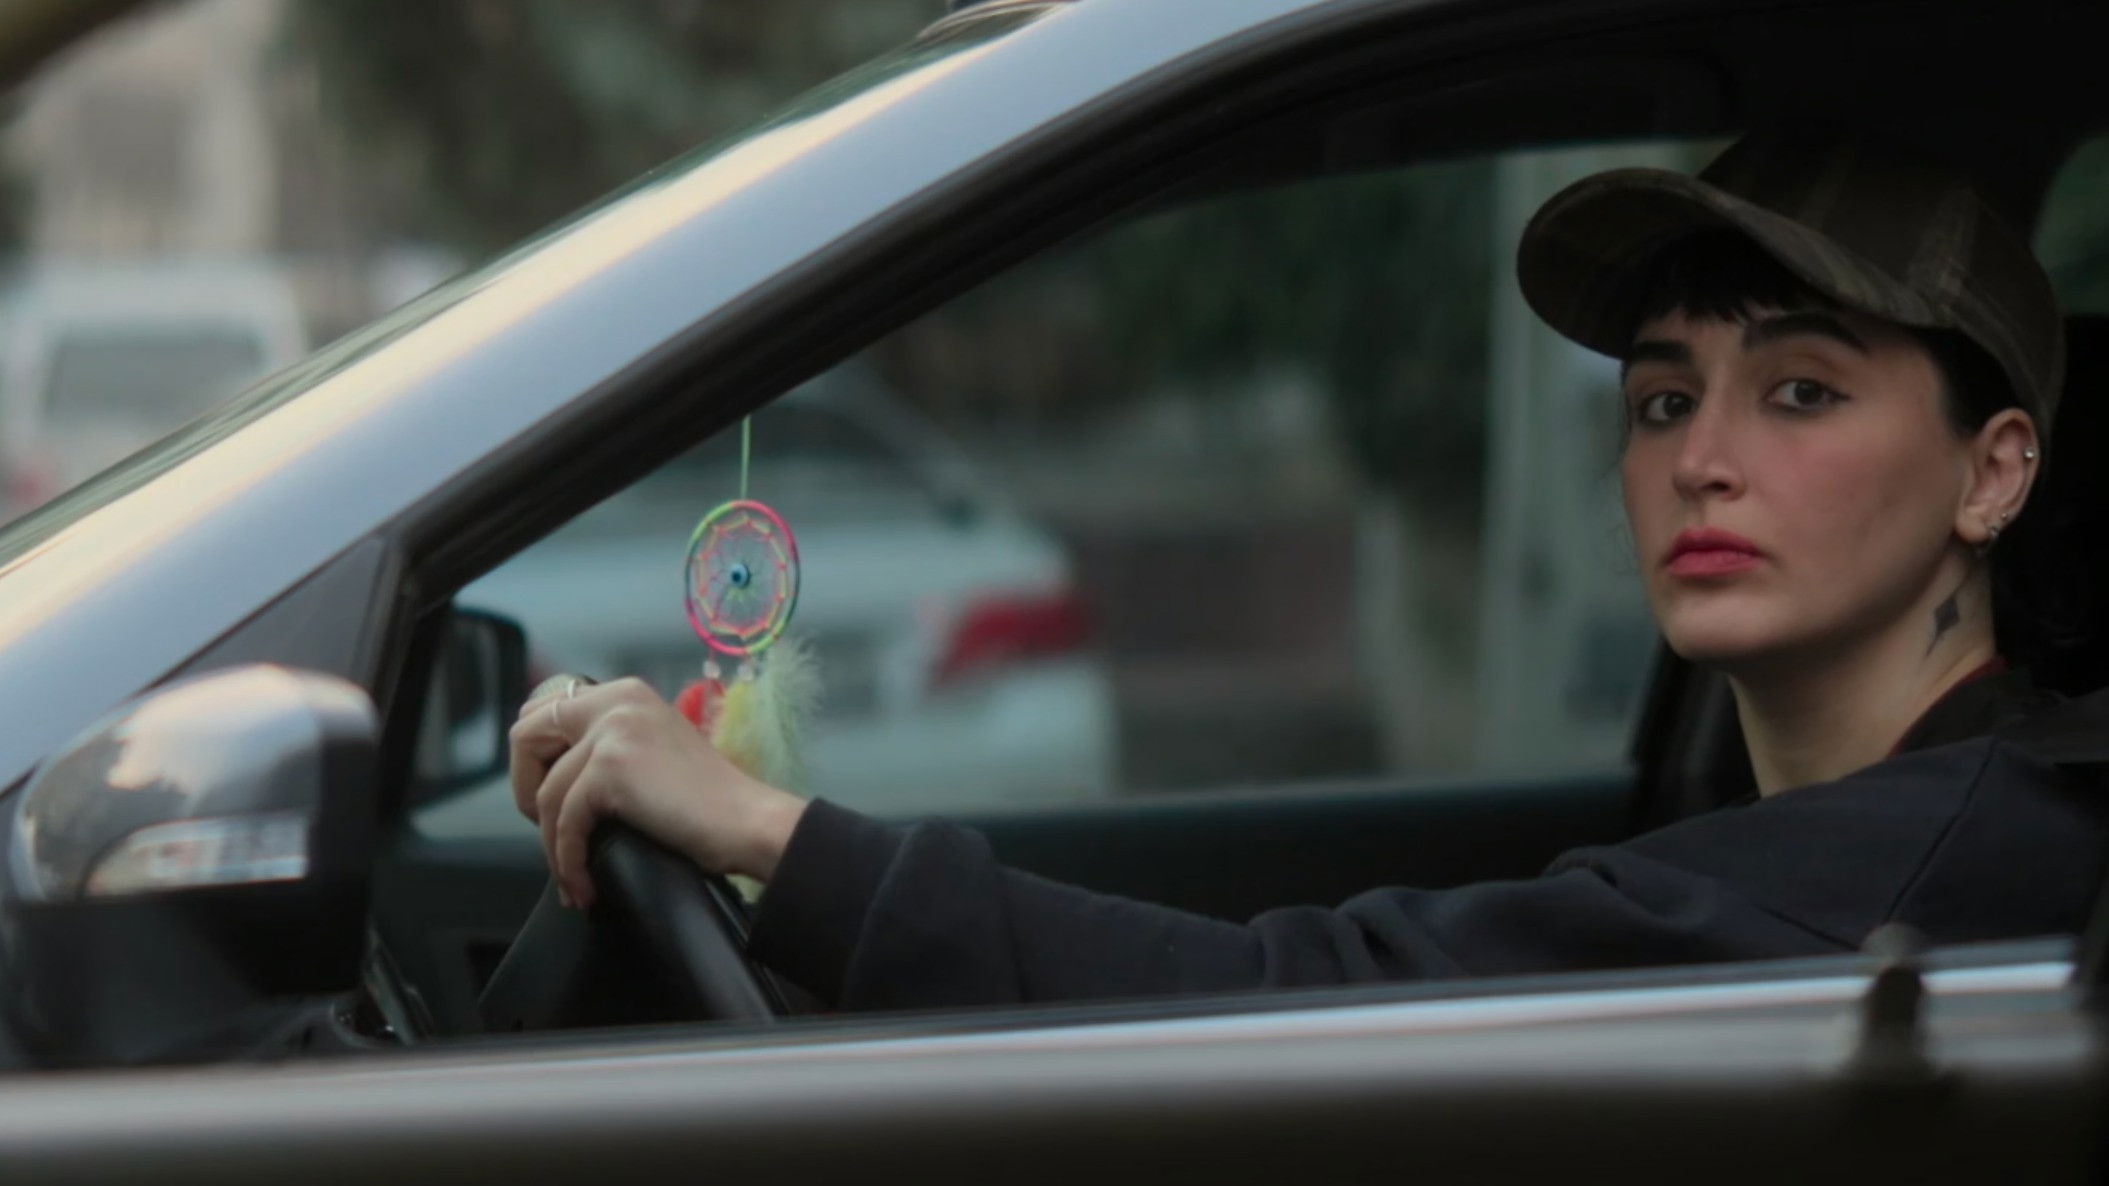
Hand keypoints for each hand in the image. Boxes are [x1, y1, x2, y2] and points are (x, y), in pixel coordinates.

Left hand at [509, 676, 808, 907]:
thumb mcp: (651, 752)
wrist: (748, 823)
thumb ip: (608, 747)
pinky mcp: (611, 767)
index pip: (543, 712)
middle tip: (551, 833)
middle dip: (525, 792)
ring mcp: (612, 730)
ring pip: (543, 793)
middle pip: (526, 737)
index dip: (534, 761)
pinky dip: (568, 862)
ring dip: (551, 845)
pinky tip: (584, 886)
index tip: (550, 801)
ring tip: (574, 878)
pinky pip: (564, 822)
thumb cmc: (709, 803)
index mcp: (625, 693)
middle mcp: (616, 700)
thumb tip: (551, 775)